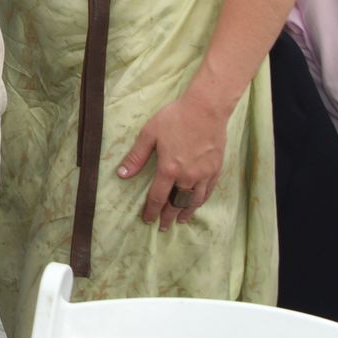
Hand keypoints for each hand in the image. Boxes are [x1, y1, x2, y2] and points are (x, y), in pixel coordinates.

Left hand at [116, 91, 228, 229]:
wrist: (205, 109)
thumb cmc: (175, 118)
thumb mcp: (149, 134)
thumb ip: (136, 156)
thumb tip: (122, 174)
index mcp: (169, 169)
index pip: (157, 197)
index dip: (151, 210)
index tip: (147, 220)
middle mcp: (187, 176)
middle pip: (176, 203)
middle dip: (168, 216)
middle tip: (163, 227)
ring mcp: (204, 174)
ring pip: (194, 200)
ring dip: (185, 212)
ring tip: (180, 220)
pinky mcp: (216, 169)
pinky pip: (208, 191)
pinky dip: (200, 201)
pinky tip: (196, 203)